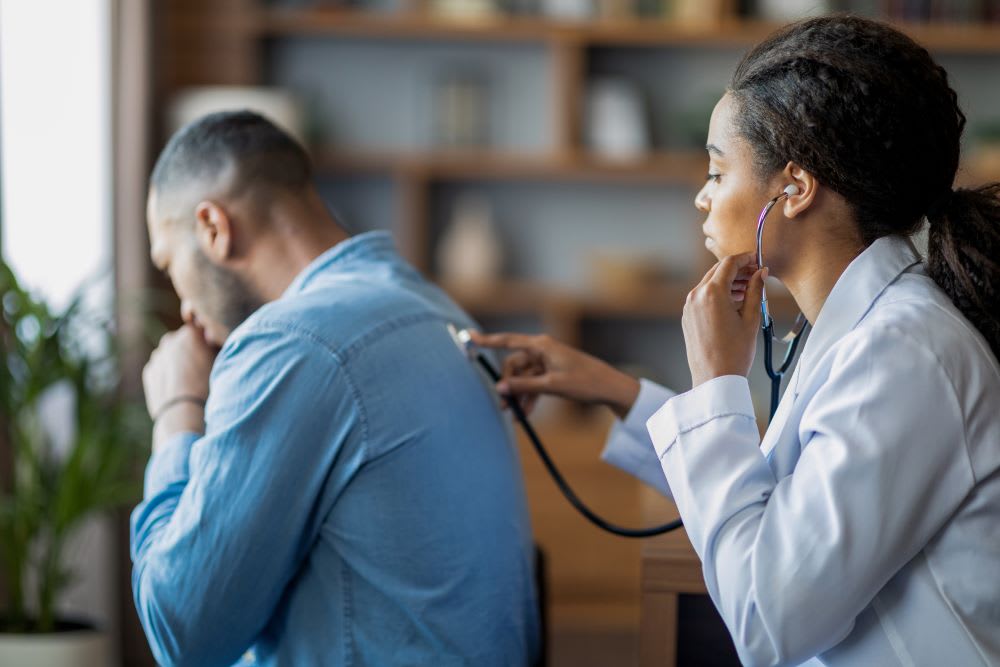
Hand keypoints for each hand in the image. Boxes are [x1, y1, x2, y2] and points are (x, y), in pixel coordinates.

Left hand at [143, 325, 216, 448]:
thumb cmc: (208, 387)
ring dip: (178, 363)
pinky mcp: (149, 371)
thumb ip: (215, 347)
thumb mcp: (220, 363)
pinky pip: (161, 369)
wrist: (184, 413)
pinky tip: (179, 389)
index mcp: (190, 333)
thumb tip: (214, 343)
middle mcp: (171, 339)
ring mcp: (157, 356)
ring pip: (171, 356)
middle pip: (184, 342)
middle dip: (190, 351)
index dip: (208, 343)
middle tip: (202, 370)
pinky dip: (168, 375)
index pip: (201, 330)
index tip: (213, 355)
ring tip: (190, 382)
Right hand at [468, 331, 639, 419]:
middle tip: (504, 405)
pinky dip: (529, 397)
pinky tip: (526, 414)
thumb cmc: (585, 382)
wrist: (610, 388)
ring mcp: (548, 362)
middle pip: (514, 365)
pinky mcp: (553, 373)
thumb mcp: (552, 386)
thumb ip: (524, 386)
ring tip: (515, 416)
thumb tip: (500, 388)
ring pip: (524, 377)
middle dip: (508, 385)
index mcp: (541, 346)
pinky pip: (534, 383)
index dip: (487, 340)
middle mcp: (543, 350)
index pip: (508, 341)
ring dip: (519, 395)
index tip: (469, 337)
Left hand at [682, 253, 766, 387]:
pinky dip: (717, 294)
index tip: (757, 259)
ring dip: (728, 281)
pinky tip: (733, 301)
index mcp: (712, 293)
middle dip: (737, 270)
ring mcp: (689, 306)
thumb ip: (755, 291)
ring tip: (748, 288)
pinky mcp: (687, 317)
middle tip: (756, 274)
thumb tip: (761, 273)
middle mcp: (696, 296)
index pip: (729, 263)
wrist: (714, 378)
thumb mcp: (751, 318)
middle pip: (717, 271)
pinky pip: (702, 297)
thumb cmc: (735, 352)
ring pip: (709, 283)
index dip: (745, 258)